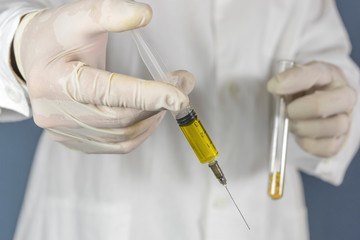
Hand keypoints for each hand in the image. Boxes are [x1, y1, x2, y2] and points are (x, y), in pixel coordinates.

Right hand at [14, 0, 194, 152]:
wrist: (32, 59)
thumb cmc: (55, 38)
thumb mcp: (78, 17)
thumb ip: (109, 13)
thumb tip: (144, 15)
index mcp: (55, 81)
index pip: (108, 92)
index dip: (147, 94)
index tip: (179, 94)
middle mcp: (55, 113)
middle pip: (120, 117)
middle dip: (157, 104)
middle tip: (181, 87)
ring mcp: (64, 132)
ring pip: (123, 135)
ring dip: (152, 118)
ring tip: (165, 98)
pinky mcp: (75, 141)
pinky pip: (118, 145)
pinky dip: (140, 131)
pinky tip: (149, 115)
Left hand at [267, 61, 356, 157]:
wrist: (316, 107)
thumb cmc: (305, 91)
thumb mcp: (296, 77)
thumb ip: (287, 79)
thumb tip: (274, 87)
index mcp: (330, 74)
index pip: (312, 74)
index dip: (290, 81)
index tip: (272, 87)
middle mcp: (343, 96)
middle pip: (321, 105)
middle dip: (297, 110)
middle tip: (287, 111)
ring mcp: (345, 120)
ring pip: (331, 127)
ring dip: (304, 127)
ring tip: (293, 123)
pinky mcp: (338, 141)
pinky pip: (327, 147)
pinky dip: (309, 143)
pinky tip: (301, 135)